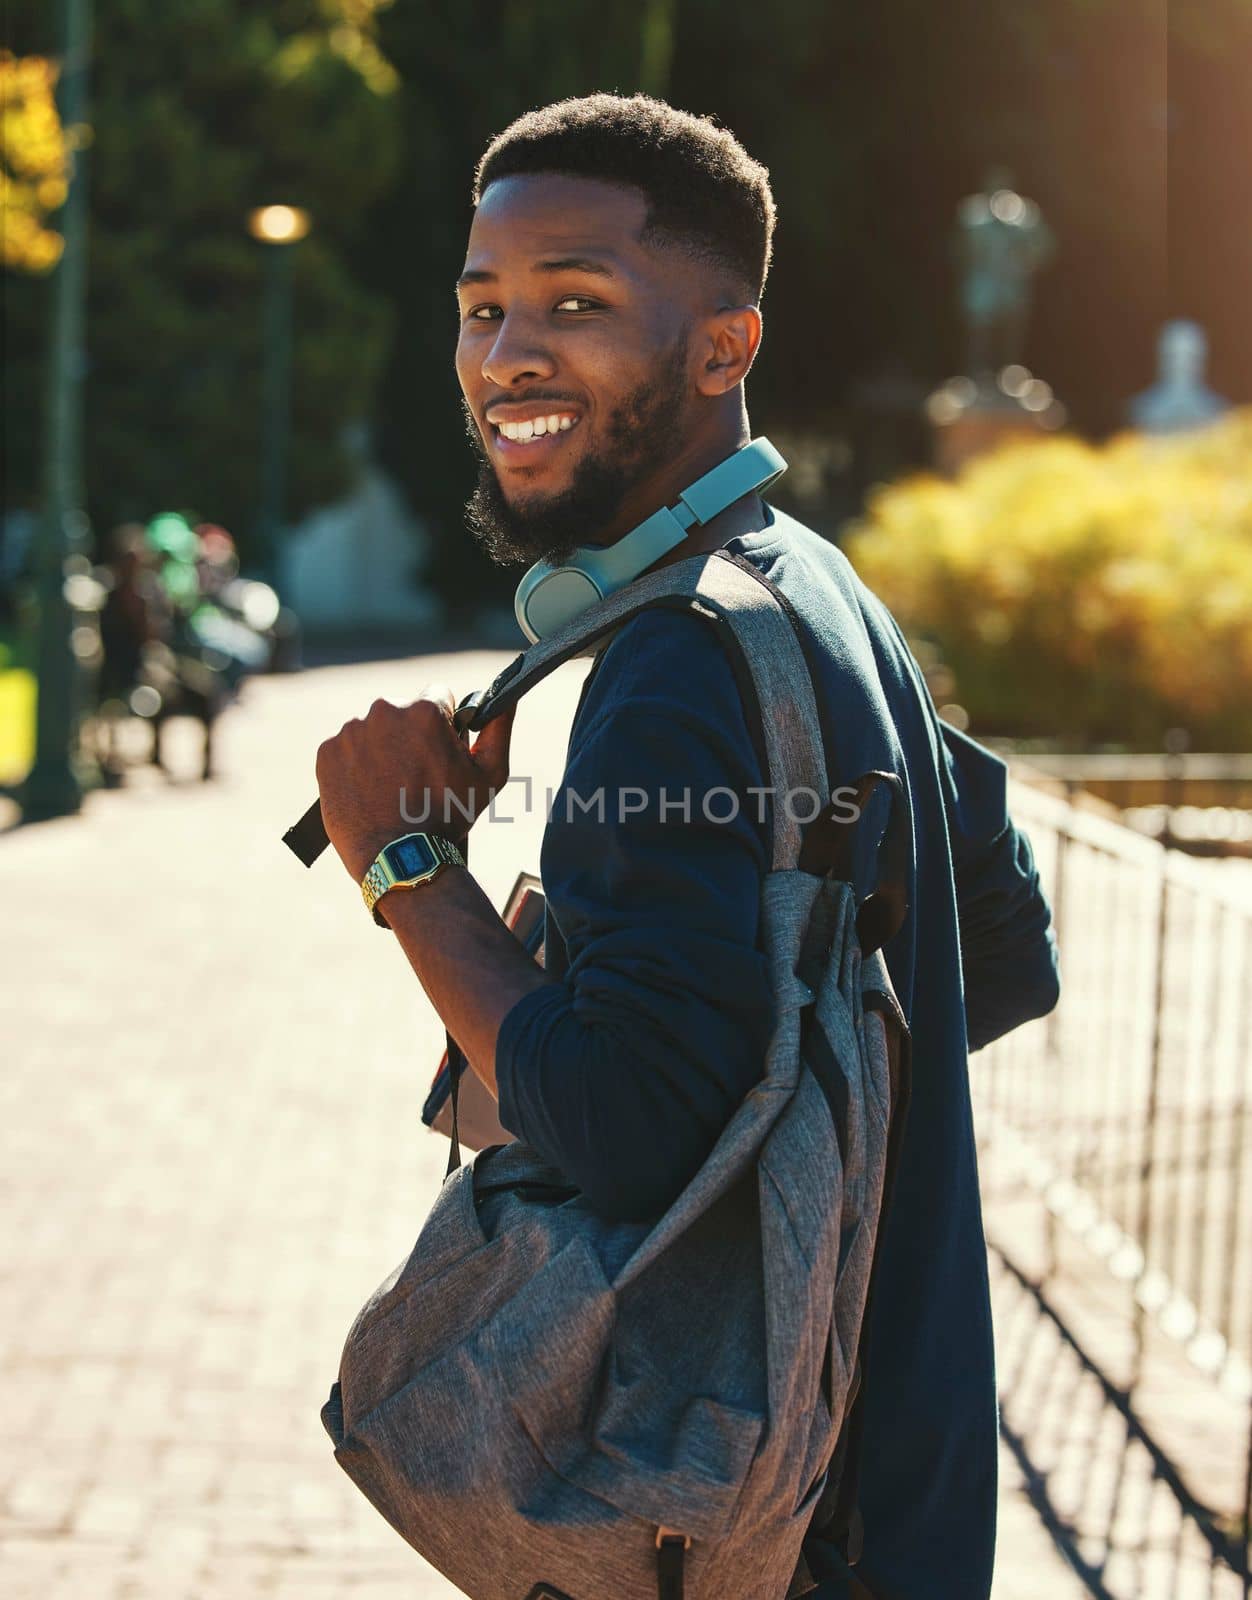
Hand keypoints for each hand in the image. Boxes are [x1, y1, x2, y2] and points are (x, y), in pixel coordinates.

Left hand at [315, 682, 516, 880]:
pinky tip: (369, 792)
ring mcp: (350, 733)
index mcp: (423, 710)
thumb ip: (498, 729)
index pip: (438, 697)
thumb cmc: (449, 817)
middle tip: (416, 776)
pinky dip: (355, 767)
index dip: (444, 724)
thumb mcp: (489, 775)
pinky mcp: (326, 754)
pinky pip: (344, 751)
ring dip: (382, 750)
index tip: (439, 750)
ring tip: (391, 789)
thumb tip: (506, 700)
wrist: (401, 858)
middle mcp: (383, 711)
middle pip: (402, 713)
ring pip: (372, 731)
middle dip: (410, 736)